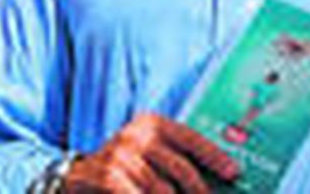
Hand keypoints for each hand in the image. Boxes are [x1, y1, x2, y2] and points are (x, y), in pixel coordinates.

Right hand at [60, 113, 238, 192]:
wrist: (76, 178)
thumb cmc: (123, 168)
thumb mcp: (147, 154)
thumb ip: (175, 159)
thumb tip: (215, 178)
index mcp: (153, 123)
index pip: (191, 138)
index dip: (214, 156)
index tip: (234, 173)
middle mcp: (137, 134)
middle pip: (180, 167)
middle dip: (200, 190)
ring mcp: (120, 154)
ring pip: (162, 189)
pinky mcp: (107, 174)